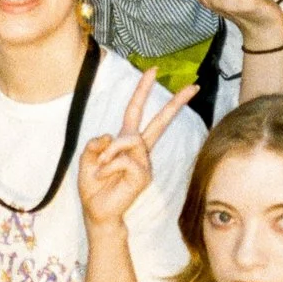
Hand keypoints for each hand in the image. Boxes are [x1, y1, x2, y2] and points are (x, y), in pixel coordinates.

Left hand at [77, 67, 197, 229]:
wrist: (97, 212)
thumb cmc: (94, 186)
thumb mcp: (88, 158)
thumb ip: (96, 143)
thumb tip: (112, 137)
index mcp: (126, 141)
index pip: (136, 111)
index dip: (142, 90)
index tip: (153, 70)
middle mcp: (139, 149)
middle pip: (160, 121)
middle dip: (176, 102)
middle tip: (195, 86)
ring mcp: (145, 162)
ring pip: (130, 139)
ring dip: (110, 152)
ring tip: (102, 167)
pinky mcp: (144, 174)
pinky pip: (125, 159)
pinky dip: (110, 165)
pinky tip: (107, 176)